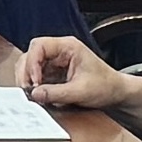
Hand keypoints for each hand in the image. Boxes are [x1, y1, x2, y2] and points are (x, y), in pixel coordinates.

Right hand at [15, 35, 133, 116]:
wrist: (115, 93)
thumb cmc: (105, 86)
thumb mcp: (81, 91)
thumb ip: (57, 93)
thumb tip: (35, 94)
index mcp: (68, 46)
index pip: (39, 46)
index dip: (32, 63)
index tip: (34, 81)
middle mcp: (59, 51)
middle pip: (30, 54)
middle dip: (26, 73)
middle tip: (29, 90)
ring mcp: (55, 61)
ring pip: (29, 64)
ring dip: (27, 79)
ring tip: (32, 93)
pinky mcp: (52, 73)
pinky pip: (35, 75)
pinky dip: (32, 85)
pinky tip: (37, 95)